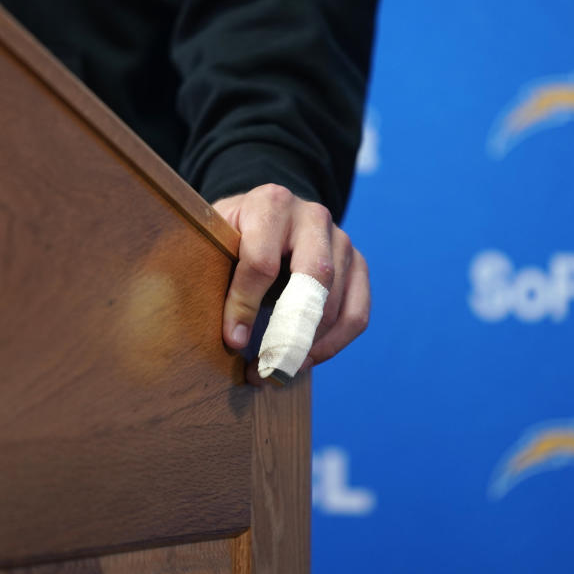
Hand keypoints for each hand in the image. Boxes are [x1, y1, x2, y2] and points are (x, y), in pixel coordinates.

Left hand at [213, 184, 369, 385]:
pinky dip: (333, 345)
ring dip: (308, 345)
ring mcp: (342, 240)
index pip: (262, 262)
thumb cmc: (233, 236)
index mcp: (271, 203)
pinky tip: (305, 359)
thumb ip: (216, 274)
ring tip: (278, 370)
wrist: (266, 216)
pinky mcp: (358, 265)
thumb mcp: (215, 241)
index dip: (245, 306)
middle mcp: (313, 217)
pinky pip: (357, 314)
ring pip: (337, 302)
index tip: (233, 341)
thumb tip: (236, 338)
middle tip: (268, 365)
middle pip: (314, 278)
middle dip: (289, 330)